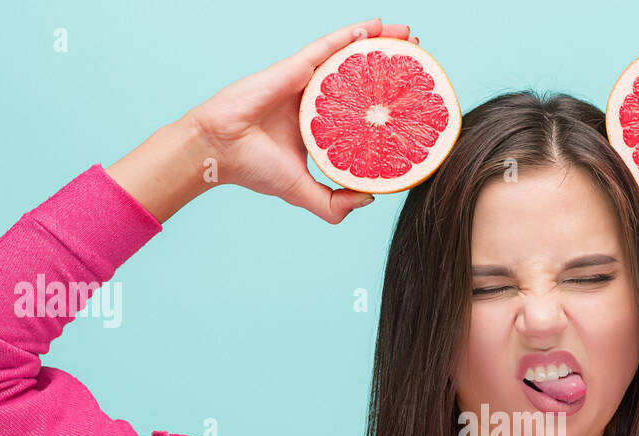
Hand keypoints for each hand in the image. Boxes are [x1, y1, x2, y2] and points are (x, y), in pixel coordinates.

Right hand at [185, 16, 417, 222]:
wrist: (220, 150)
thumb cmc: (253, 168)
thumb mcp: (303, 192)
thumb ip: (334, 204)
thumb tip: (370, 198)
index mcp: (319, 124)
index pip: (359, 109)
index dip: (384, 102)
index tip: (411, 101)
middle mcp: (316, 98)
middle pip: (361, 76)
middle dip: (390, 65)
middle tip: (418, 59)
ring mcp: (306, 80)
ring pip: (350, 55)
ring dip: (379, 41)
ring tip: (409, 35)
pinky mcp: (296, 68)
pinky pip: (329, 46)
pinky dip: (352, 35)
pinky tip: (376, 27)